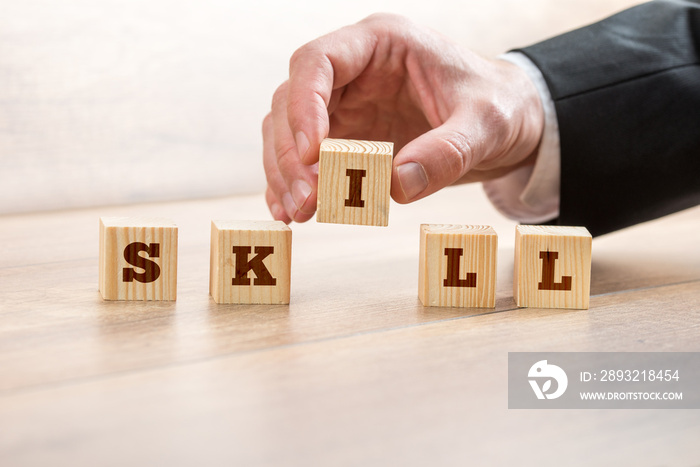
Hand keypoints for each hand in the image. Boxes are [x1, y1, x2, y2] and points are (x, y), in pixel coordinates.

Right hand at [263, 13, 543, 222]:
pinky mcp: (346, 137)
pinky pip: (305, 159)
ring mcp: (345, 105)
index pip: (318, 61)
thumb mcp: (487, 125)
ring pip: (288, 132)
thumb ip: (447, 152)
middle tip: (306, 201)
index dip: (305, 106)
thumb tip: (395, 187)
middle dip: (291, 153)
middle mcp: (353, 71)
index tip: (312, 154)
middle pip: (291, 100)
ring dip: (286, 173)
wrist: (505, 123)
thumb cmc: (497, 106)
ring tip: (298, 213)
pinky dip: (293, 185)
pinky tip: (289, 213)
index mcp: (382, 44)